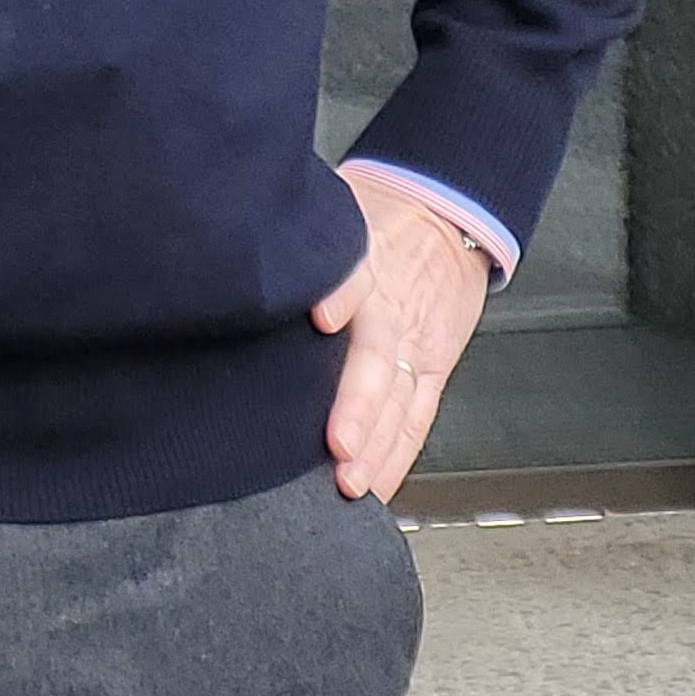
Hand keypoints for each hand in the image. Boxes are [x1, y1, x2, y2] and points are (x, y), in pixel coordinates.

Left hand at [316, 167, 490, 502]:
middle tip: (338, 446)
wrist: (448, 215)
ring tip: (353, 484)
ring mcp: (417, 341)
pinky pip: (418, 417)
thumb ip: (303, 240)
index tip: (322, 316)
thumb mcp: (340, 211)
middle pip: (380, 355)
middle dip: (360, 405)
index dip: (343, 293)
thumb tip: (246, 249)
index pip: (359, 274)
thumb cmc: (382, 217)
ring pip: (402, 399)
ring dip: (379, 446)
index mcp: (369, 260)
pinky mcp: (433, 367)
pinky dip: (398, 455)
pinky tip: (379, 484)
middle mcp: (394, 306)